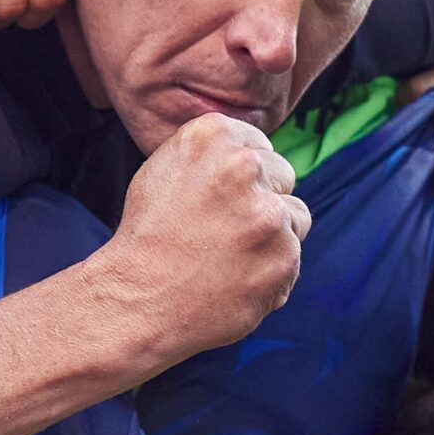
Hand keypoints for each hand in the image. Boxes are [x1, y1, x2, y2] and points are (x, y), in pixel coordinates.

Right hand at [94, 115, 309, 362]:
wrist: (137, 299)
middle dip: (262, 200)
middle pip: (282, 175)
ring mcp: (268, 212)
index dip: (240, 179)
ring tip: (228, 258)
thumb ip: (214, 154)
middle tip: (222, 230)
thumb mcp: (166, 168)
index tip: (218, 200)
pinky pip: (292, 260)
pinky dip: (271, 274)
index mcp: (213, 135)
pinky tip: (235, 281)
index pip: (258, 146)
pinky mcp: (284, 255)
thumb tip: (256, 153)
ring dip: (272, 237)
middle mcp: (244, 165)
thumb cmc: (148, 237)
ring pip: (295, 218)